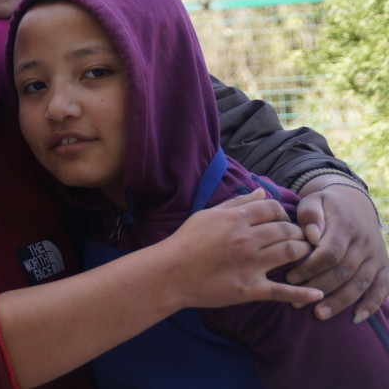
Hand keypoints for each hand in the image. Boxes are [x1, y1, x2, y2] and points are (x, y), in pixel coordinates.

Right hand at [165, 189, 322, 308]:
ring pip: (290, 253)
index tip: (281, 222)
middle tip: (298, 238)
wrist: (170, 273)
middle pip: (287, 230)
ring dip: (303, 252)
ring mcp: (250, 265)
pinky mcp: (249, 289)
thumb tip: (261, 192)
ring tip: (303, 255)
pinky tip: (317, 293)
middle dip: (297, 232)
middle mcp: (246, 240)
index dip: (282, 214)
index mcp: (235, 220)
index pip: (272, 209)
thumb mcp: (207, 215)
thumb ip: (235, 203)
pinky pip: (281, 290)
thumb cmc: (186, 241)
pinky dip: (302, 292)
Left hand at [287, 178, 388, 322]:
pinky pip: (381, 287)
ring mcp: (376, 255)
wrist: (354, 203)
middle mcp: (365, 242)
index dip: (310, 267)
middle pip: (344, 271)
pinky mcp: (384, 265)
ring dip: (340, 301)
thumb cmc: (325, 205)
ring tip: (318, 314)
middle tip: (297, 302)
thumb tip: (311, 236)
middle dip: (320, 288)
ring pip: (360, 282)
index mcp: (346, 225)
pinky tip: (356, 318)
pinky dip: (371, 304)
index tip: (290, 277)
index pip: (329, 252)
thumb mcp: (313, 201)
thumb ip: (310, 215)